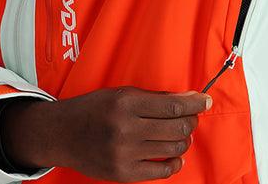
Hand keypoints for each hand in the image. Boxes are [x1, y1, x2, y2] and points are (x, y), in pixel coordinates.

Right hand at [2, 86, 211, 180]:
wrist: (63, 134)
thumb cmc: (93, 109)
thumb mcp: (119, 93)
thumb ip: (151, 98)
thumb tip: (186, 100)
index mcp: (125, 103)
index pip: (172, 106)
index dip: (194, 104)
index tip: (205, 100)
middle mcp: (126, 128)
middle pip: (176, 127)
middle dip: (192, 121)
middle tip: (193, 117)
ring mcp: (125, 154)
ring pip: (172, 148)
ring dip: (184, 140)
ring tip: (181, 134)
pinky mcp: (123, 174)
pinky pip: (161, 171)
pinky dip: (174, 162)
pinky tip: (175, 155)